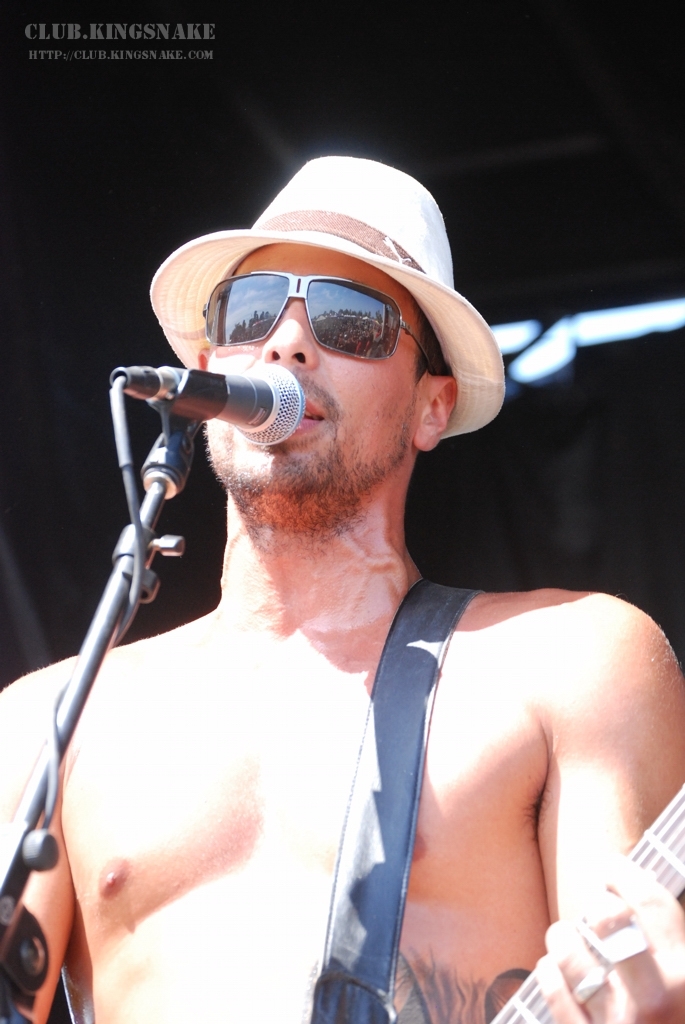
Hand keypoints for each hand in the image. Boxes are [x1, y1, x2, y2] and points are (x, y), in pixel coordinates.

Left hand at [535, 858, 684, 1021]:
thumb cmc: (679, 1019)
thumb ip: (672, 942)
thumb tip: (644, 905)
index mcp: (684, 976)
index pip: (650, 902)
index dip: (626, 874)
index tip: (614, 868)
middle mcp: (650, 997)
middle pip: (608, 918)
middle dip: (599, 905)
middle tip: (599, 910)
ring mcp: (615, 1021)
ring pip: (569, 953)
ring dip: (564, 937)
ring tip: (569, 937)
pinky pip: (554, 992)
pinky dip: (551, 973)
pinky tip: (557, 969)